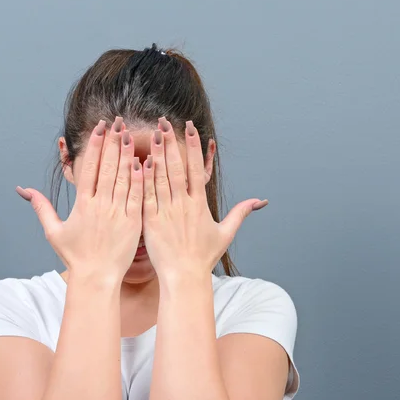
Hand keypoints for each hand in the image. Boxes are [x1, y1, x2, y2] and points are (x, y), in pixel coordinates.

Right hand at [16, 117, 143, 281]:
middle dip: (112, 142)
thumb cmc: (75, 257)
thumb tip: (23, 190)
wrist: (96, 278)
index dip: (95, 146)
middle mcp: (100, 206)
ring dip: (127, 155)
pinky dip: (140, 179)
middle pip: (107, 167)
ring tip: (130, 134)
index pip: (89, 168)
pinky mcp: (133, 223)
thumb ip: (41, 207)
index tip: (100, 128)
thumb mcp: (54, 232)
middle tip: (118, 122)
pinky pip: (138, 196)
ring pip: (123, 178)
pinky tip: (143, 162)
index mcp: (82, 205)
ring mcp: (118, 213)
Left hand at [141, 117, 267, 278]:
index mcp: (199, 204)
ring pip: (160, 178)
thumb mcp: (225, 233)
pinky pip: (146, 196)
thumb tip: (260, 201)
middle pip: (177, 168)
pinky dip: (143, 179)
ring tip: (154, 134)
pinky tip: (139, 162)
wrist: (184, 276)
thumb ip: (240, 213)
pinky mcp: (151, 222)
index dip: (193, 146)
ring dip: (157, 155)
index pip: (196, 169)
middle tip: (165, 122)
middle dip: (172, 143)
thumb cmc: (204, 257)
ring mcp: (166, 212)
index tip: (189, 128)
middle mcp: (183, 205)